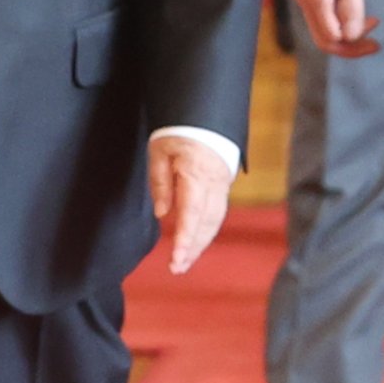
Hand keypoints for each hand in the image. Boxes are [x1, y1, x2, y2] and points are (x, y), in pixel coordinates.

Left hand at [150, 134, 234, 275]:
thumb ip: (160, 183)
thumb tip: (162, 213)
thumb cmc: (179, 130)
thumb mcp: (159, 151)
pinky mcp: (224, 184)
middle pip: (206, 223)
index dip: (185, 239)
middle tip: (177, 269)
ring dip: (201, 242)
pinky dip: (206, 229)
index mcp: (197, 174)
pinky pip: (217, 212)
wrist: (207, 113)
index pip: (191, 214)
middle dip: (193, 248)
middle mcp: (215, 183)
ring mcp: (222, 184)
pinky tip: (196, 240)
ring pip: (214, 220)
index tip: (176, 259)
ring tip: (186, 261)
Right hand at [291, 0, 378, 55]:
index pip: (332, 36)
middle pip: (324, 40)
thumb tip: (351, 37)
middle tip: (374, 44)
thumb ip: (351, 6)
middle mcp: (305, 1)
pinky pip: (322, 23)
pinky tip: (355, 20)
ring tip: (370, 27)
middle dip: (352, 46)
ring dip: (348, 37)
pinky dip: (340, 27)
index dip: (355, 40)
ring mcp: (304, 1)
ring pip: (322, 34)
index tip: (374, 26)